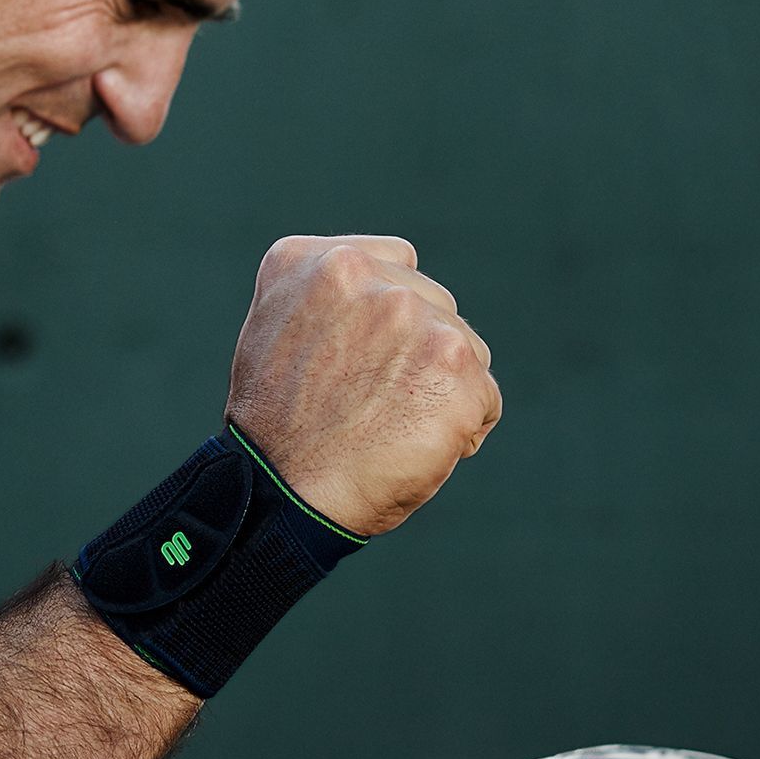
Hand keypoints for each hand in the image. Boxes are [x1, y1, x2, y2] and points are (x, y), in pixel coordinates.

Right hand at [227, 233, 500, 536]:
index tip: (362, 364)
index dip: (386, 322)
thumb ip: (328, 299)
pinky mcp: (454, 365)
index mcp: (318, 263)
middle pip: (435, 306)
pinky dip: (460, 429)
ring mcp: (415, 317)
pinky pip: (484, 398)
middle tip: (368, 407)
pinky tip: (413, 450)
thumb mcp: (278, 333)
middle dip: (416, 354)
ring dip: (440, 389)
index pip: (397, 266)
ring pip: (465, 349)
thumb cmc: (275, 431)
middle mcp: (368, 277)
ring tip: (388, 430)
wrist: (282, 495)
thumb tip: (380, 292)